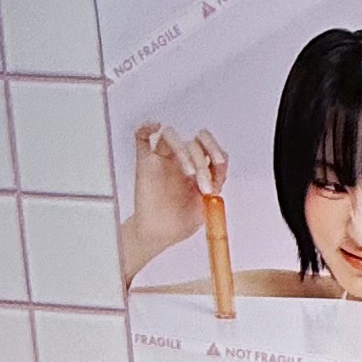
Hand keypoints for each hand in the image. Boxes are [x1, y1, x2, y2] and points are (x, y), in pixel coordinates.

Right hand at [120, 122, 228, 283]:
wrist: (159, 235)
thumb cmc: (180, 222)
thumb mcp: (206, 207)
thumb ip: (214, 188)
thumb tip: (220, 173)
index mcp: (200, 169)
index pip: (210, 148)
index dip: (216, 152)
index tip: (219, 166)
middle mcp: (182, 161)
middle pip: (194, 144)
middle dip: (203, 163)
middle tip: (204, 184)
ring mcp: (163, 160)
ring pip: (172, 136)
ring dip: (185, 152)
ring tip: (189, 173)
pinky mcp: (145, 163)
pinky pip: (141, 138)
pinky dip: (146, 128)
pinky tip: (154, 127)